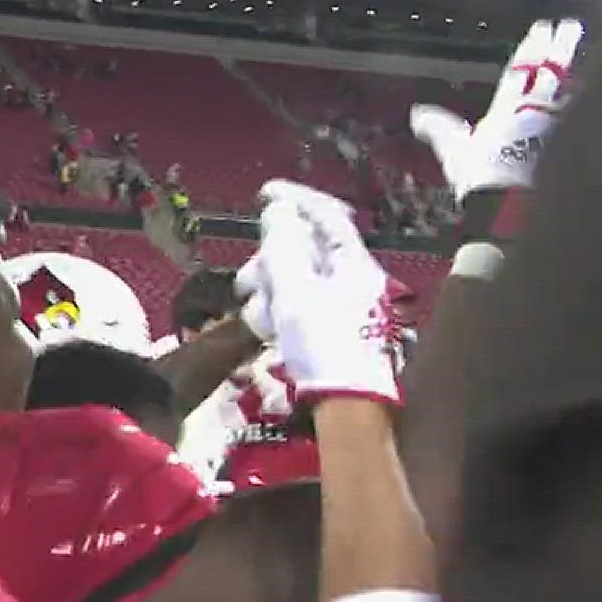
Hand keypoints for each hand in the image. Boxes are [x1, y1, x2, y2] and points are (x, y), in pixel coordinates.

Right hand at [239, 180, 398, 405]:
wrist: (348, 408)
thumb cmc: (323, 346)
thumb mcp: (295, 292)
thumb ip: (283, 248)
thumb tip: (278, 210)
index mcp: (352, 263)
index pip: (326, 215)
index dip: (295, 199)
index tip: (264, 194)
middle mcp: (353, 279)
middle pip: (306, 249)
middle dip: (271, 258)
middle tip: (248, 280)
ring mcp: (345, 305)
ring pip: (299, 278)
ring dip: (271, 287)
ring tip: (256, 310)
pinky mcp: (333, 329)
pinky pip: (301, 305)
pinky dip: (280, 309)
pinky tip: (267, 327)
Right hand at [410, 18, 582, 199]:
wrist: (513, 205)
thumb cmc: (481, 177)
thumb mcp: (454, 152)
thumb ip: (440, 130)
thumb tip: (418, 114)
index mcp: (507, 109)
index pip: (520, 70)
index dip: (530, 48)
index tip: (541, 27)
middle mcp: (534, 112)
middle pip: (549, 72)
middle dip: (559, 47)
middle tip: (570, 26)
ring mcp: (554, 127)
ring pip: (567, 88)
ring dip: (574, 68)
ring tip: (582, 52)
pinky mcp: (568, 143)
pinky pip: (578, 114)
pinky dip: (585, 99)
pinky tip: (594, 93)